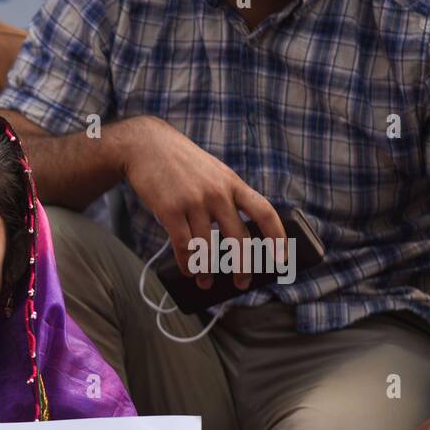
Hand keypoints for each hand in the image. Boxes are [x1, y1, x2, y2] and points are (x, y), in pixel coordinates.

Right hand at [122, 117, 286, 288]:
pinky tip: (189, 270)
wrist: (147, 147)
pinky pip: (183, 244)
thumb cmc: (181, 164)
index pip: (264, 212)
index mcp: (233, 183)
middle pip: (239, 237)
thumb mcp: (213, 172)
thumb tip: (235, 232)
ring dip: (207, 270)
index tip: (282, 258)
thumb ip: (227, 195)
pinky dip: (187, 262)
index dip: (277, 237)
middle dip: (243, 265)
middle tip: (242, 282)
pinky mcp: (170, 209)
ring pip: (208, 246)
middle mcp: (217, 193)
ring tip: (206, 282)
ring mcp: (194, 201)